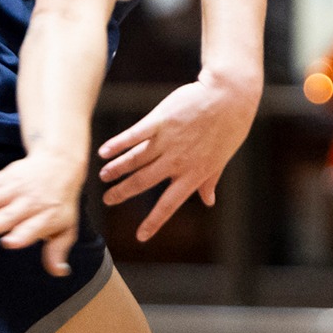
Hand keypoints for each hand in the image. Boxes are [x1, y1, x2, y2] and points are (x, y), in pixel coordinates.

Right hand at [0, 150, 86, 276]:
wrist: (59, 164)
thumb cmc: (60, 203)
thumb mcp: (66, 227)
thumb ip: (57, 251)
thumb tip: (60, 273)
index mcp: (45, 217)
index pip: (33, 228)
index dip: (22, 236)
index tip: (9, 242)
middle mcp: (28, 203)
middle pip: (9, 214)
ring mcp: (14, 190)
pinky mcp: (2, 179)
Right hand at [96, 72, 259, 240]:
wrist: (229, 96)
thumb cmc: (228, 127)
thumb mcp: (221, 159)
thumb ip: (209, 181)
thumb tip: (208, 201)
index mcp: (193, 174)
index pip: (169, 204)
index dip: (154, 221)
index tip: (141, 236)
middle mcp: (177, 161)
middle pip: (143, 181)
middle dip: (123, 193)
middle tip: (107, 200)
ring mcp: (167, 140)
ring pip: (135, 159)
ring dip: (117, 169)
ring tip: (103, 176)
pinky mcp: (160, 120)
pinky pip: (134, 135)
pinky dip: (118, 144)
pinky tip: (104, 151)